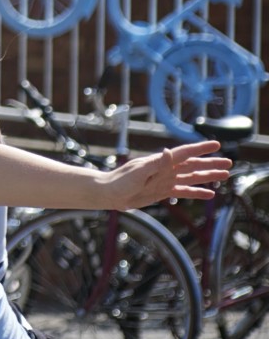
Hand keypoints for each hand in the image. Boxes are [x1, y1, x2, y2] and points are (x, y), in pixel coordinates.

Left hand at [106, 140, 230, 209]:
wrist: (109, 194)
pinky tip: (209, 194)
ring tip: (224, 175)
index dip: (200, 148)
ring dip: (207, 176)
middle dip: (210, 163)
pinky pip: (183, 191)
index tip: (216, 144)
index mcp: (160, 161)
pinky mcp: (162, 192)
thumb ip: (156, 164)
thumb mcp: (139, 172)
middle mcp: (165, 169)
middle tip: (229, 162)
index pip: (185, 153)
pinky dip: (196, 192)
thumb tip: (169, 151)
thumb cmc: (121, 181)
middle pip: (192, 165)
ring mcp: (165, 180)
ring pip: (191, 177)